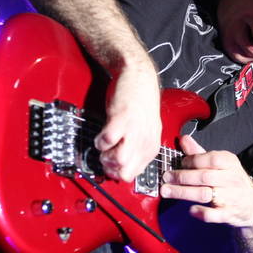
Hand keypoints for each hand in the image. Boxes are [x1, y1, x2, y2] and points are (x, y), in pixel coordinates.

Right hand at [94, 65, 161, 181]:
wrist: (139, 77)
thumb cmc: (140, 103)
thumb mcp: (145, 131)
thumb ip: (136, 148)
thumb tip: (121, 166)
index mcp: (151, 147)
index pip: (134, 175)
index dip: (118, 173)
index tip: (111, 164)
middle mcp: (145, 141)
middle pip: (125, 172)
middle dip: (110, 168)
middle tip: (105, 155)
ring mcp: (134, 130)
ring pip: (119, 160)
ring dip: (105, 156)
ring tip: (104, 144)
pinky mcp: (121, 118)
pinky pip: (108, 140)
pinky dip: (100, 140)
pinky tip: (102, 133)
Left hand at [160, 135, 252, 227]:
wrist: (252, 206)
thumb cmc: (232, 182)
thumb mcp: (221, 164)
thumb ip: (200, 153)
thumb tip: (183, 139)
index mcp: (229, 163)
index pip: (210, 158)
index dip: (192, 160)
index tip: (179, 163)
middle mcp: (231, 178)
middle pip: (204, 176)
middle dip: (181, 177)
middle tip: (166, 177)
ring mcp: (231, 197)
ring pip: (205, 194)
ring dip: (183, 193)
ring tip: (167, 191)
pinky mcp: (229, 214)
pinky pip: (215, 214)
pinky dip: (202, 213)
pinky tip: (191, 210)